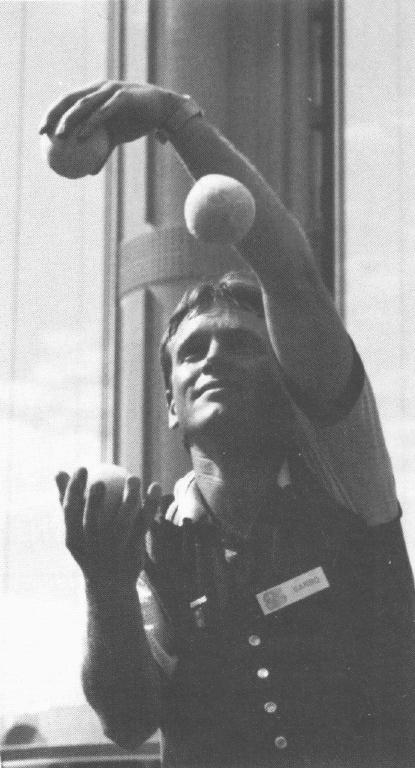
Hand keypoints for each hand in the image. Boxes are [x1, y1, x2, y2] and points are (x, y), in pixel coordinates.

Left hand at [39, 80, 181, 146]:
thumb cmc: (139, 122)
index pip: (67, 101)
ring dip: (69, 120)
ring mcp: (111, 91)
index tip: (41, 132)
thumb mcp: (117, 138)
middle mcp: (99, 89)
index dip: (51, 113)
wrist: (164, 112)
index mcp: (95, 94)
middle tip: (43, 132)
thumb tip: (90, 172)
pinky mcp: (123, 97)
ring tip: (59, 136)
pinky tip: (81, 137)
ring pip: (84, 104)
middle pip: (70, 99)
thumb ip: (102, 152)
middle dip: (53, 114)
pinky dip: (91, 124)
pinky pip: (103, 112)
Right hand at [55, 467, 161, 586]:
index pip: (70, 511)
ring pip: (123, 521)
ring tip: (133, 478)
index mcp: (74, 540)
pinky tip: (155, 486)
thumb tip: (59, 472)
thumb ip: (67, 501)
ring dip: (130, 497)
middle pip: (92, 520)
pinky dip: (150, 504)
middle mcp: (92, 548)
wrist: (109, 586)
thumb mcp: (75, 528)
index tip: (82, 467)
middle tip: (103, 477)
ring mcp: (113, 552)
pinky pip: (143, 524)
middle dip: (95, 498)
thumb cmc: (89, 547)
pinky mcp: (133, 552)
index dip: (74, 488)